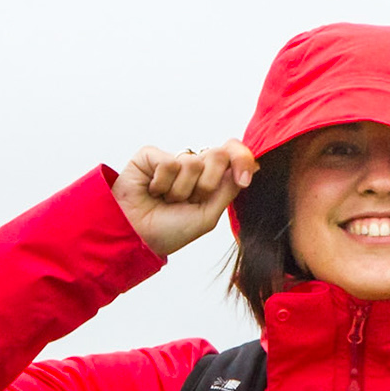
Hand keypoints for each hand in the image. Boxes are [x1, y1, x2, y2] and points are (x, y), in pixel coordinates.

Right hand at [112, 140, 258, 257]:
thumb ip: (228, 190)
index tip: (244, 179)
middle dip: (206, 184)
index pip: (234, 156)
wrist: (136, 236)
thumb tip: (253, 166)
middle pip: (218, 155)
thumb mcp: (206, 216)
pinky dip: (162, 183)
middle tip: (189, 201)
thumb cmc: (168, 231)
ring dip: (180, 190)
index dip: (243, 160)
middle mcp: (193, 166)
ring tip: (166, 200)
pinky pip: (169, 162)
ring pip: (193, 162)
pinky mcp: (151, 156)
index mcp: (210, 180)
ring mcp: (172, 159)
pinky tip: (151, 191)